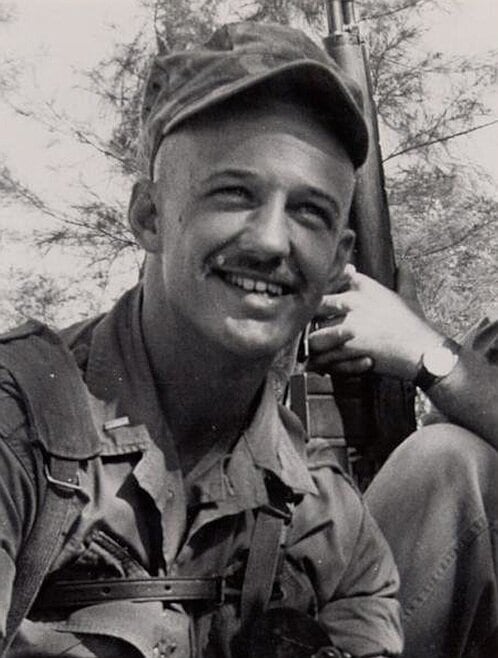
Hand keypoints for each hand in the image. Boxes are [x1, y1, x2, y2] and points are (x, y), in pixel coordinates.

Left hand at [308, 264, 443, 378]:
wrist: (423, 352)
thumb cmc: (416, 326)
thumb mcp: (409, 298)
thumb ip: (402, 280)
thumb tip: (404, 266)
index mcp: (365, 288)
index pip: (334, 279)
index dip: (324, 290)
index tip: (324, 302)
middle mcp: (354, 303)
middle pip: (317, 305)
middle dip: (313, 318)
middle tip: (315, 328)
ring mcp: (349, 325)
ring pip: (315, 334)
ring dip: (316, 344)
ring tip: (320, 350)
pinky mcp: (349, 347)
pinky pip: (326, 356)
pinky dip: (325, 363)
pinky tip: (329, 364)